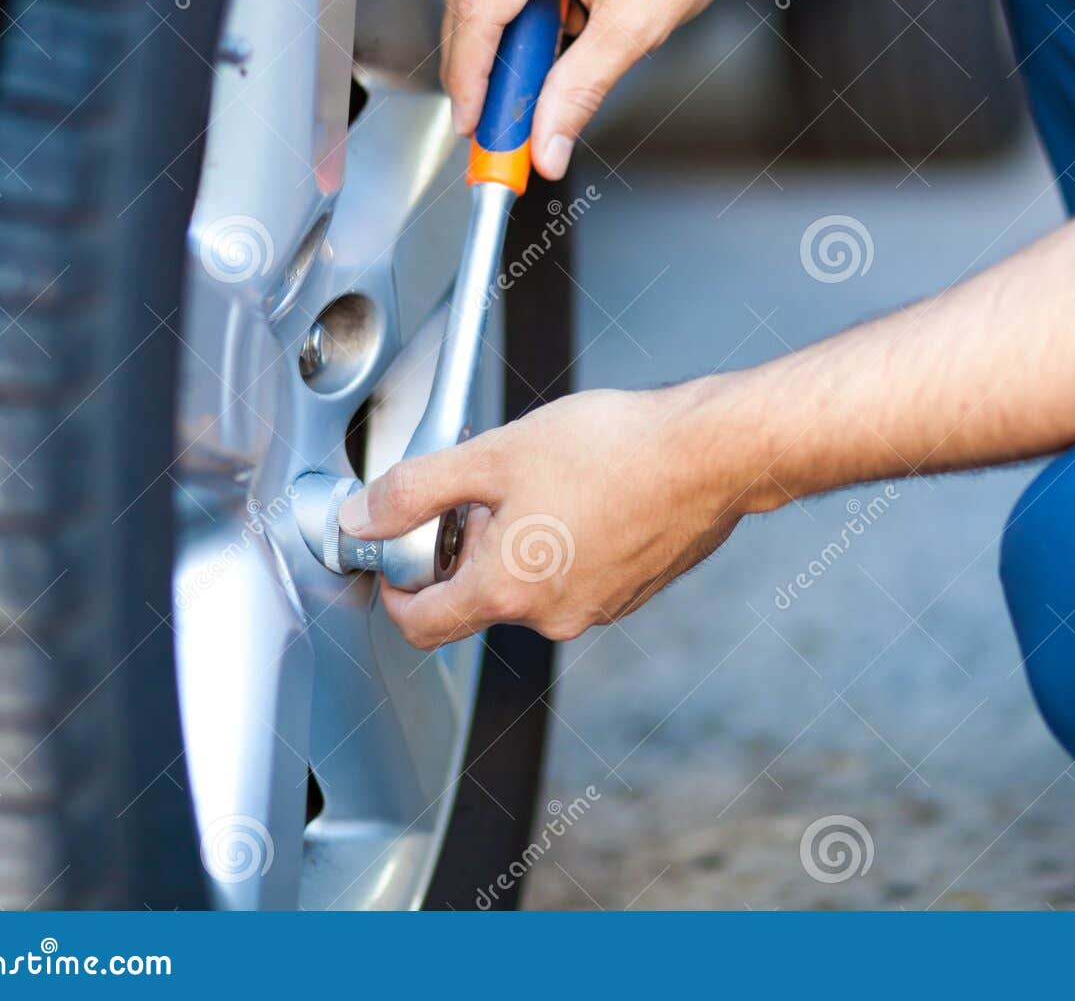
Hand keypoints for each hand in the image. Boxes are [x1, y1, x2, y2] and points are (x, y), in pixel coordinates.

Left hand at [339, 386, 745, 648]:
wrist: (711, 455)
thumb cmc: (614, 450)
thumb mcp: (494, 454)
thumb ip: (417, 489)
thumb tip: (363, 515)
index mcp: (508, 591)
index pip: (421, 624)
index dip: (394, 587)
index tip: (396, 552)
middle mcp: (552, 615)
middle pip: (477, 599)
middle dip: (467, 548)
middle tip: (484, 489)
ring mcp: (596, 607)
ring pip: (529, 584)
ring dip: (518, 542)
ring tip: (544, 480)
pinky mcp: (631, 592)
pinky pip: (574, 576)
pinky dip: (563, 543)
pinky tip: (584, 493)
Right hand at [439, 0, 798, 178]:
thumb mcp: (636, 25)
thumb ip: (579, 92)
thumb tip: (547, 144)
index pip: (477, 9)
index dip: (468, 77)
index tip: (472, 123)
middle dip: (479, 61)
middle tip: (495, 117)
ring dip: (506, 28)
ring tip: (545, 65)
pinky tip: (561, 19)